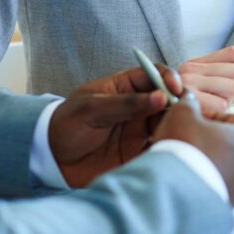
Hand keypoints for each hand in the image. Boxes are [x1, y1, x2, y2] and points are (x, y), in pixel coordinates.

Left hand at [50, 64, 182, 187]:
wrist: (50, 159)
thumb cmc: (66, 124)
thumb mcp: (92, 109)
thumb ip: (126, 103)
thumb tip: (162, 97)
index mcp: (125, 87)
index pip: (154, 75)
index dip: (168, 78)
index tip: (176, 88)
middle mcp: (137, 107)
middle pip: (168, 99)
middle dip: (179, 103)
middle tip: (183, 113)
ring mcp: (139, 129)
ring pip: (169, 122)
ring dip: (177, 126)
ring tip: (175, 133)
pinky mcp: (138, 151)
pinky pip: (160, 146)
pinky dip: (169, 147)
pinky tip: (169, 150)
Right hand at [153, 93, 233, 204]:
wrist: (178, 191)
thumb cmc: (185, 149)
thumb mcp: (182, 114)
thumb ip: (189, 103)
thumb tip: (190, 98)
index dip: (214, 118)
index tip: (198, 121)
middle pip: (230, 145)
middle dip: (212, 142)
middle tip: (190, 141)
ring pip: (226, 168)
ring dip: (210, 164)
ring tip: (187, 164)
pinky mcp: (229, 203)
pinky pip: (219, 187)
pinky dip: (208, 183)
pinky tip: (189, 181)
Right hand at [178, 45, 233, 114]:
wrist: (176, 133)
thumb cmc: (200, 109)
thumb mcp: (211, 88)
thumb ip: (229, 76)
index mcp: (195, 63)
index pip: (233, 53)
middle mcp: (188, 69)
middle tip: (222, 100)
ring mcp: (188, 84)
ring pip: (232, 86)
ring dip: (228, 100)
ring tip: (214, 107)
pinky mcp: (190, 101)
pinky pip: (223, 104)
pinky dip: (220, 112)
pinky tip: (210, 115)